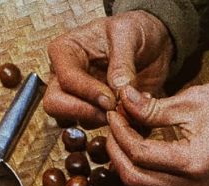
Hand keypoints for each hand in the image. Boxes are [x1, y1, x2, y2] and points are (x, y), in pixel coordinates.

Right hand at [44, 11, 172, 127]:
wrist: (152, 46)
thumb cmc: (135, 31)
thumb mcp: (129, 35)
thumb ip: (122, 62)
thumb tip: (117, 90)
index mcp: (66, 51)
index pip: (66, 79)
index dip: (88, 93)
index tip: (111, 99)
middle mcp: (65, 77)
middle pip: (56, 105)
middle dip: (85, 112)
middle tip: (113, 112)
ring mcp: (78, 97)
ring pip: (74, 121)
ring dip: (103, 121)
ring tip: (130, 109)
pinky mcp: (94, 113)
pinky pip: (97, 130)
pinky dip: (116, 128)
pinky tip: (135, 115)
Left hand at [106, 84, 208, 185]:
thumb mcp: (192, 102)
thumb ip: (152, 108)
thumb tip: (122, 100)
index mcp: (191, 163)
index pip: (139, 154)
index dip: (119, 132)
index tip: (113, 110)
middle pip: (134, 178)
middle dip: (116, 151)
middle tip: (111, 123)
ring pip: (143, 183)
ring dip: (127, 158)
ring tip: (123, 128)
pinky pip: (157, 181)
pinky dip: (142, 163)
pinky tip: (139, 139)